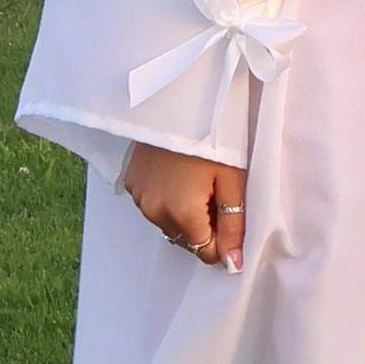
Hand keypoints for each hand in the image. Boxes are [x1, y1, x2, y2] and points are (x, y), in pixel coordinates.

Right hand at [122, 143, 247, 271]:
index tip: (231, 213)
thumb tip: (233, 264)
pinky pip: (153, 203)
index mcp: (181, 214)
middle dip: (204, 225)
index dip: (222, 238)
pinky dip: (167, 197)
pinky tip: (179, 173)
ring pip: (168, 222)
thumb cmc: (213, 135)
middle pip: (185, 237)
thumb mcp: (233, 178)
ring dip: (184, 213)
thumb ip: (233, 224)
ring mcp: (139, 197)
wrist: (178, 99)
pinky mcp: (131, 181)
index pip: (204, 251)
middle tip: (217, 191)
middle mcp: (154, 212)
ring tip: (198, 179)